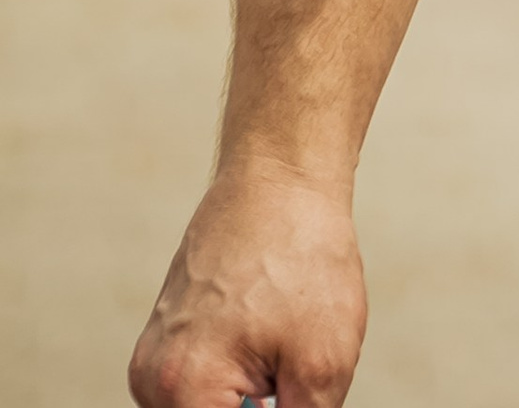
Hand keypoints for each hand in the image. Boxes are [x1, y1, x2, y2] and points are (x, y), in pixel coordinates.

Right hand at [129, 158, 366, 407]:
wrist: (281, 176)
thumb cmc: (303, 254)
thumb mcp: (325, 361)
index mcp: (183, 391)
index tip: (287, 393)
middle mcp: (152, 382)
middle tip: (289, 375)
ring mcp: (153, 361)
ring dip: (250, 403)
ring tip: (285, 350)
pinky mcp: (165, 343)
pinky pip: (201, 389)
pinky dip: (238, 382)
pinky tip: (270, 338)